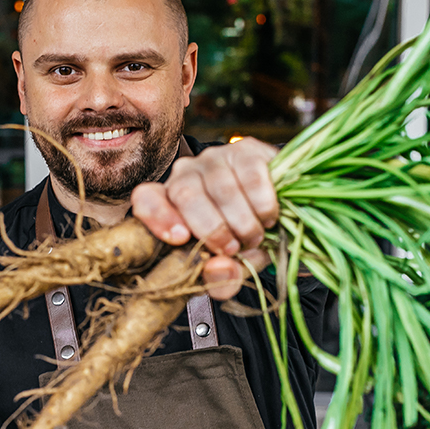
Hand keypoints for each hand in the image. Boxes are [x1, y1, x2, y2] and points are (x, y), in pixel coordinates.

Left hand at [131, 137, 278, 299]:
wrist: (283, 210)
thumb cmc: (243, 240)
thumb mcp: (231, 267)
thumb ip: (222, 278)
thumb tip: (218, 270)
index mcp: (169, 202)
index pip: (146, 199)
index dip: (158, 216)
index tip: (179, 238)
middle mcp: (185, 174)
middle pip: (186, 194)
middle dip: (213, 229)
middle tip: (233, 248)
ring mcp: (215, 158)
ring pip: (221, 188)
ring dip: (243, 221)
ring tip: (255, 237)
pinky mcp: (246, 150)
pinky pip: (251, 175)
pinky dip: (262, 204)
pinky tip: (268, 217)